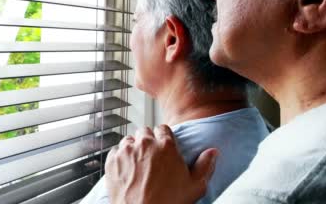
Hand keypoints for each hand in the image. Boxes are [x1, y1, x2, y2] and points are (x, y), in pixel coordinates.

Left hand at [104, 125, 218, 203]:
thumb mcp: (195, 186)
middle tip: (151, 157)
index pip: (164, 129)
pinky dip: (120, 156)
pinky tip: (126, 169)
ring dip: (133, 147)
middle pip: (145, 132)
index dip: (164, 138)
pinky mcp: (112, 160)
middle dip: (148, 141)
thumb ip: (205, 165)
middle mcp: (145, 144)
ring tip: (138, 163)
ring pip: (129, 139)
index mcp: (166, 146)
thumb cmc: (168, 202)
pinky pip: (116, 150)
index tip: (164, 147)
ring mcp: (126, 151)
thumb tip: (213, 152)